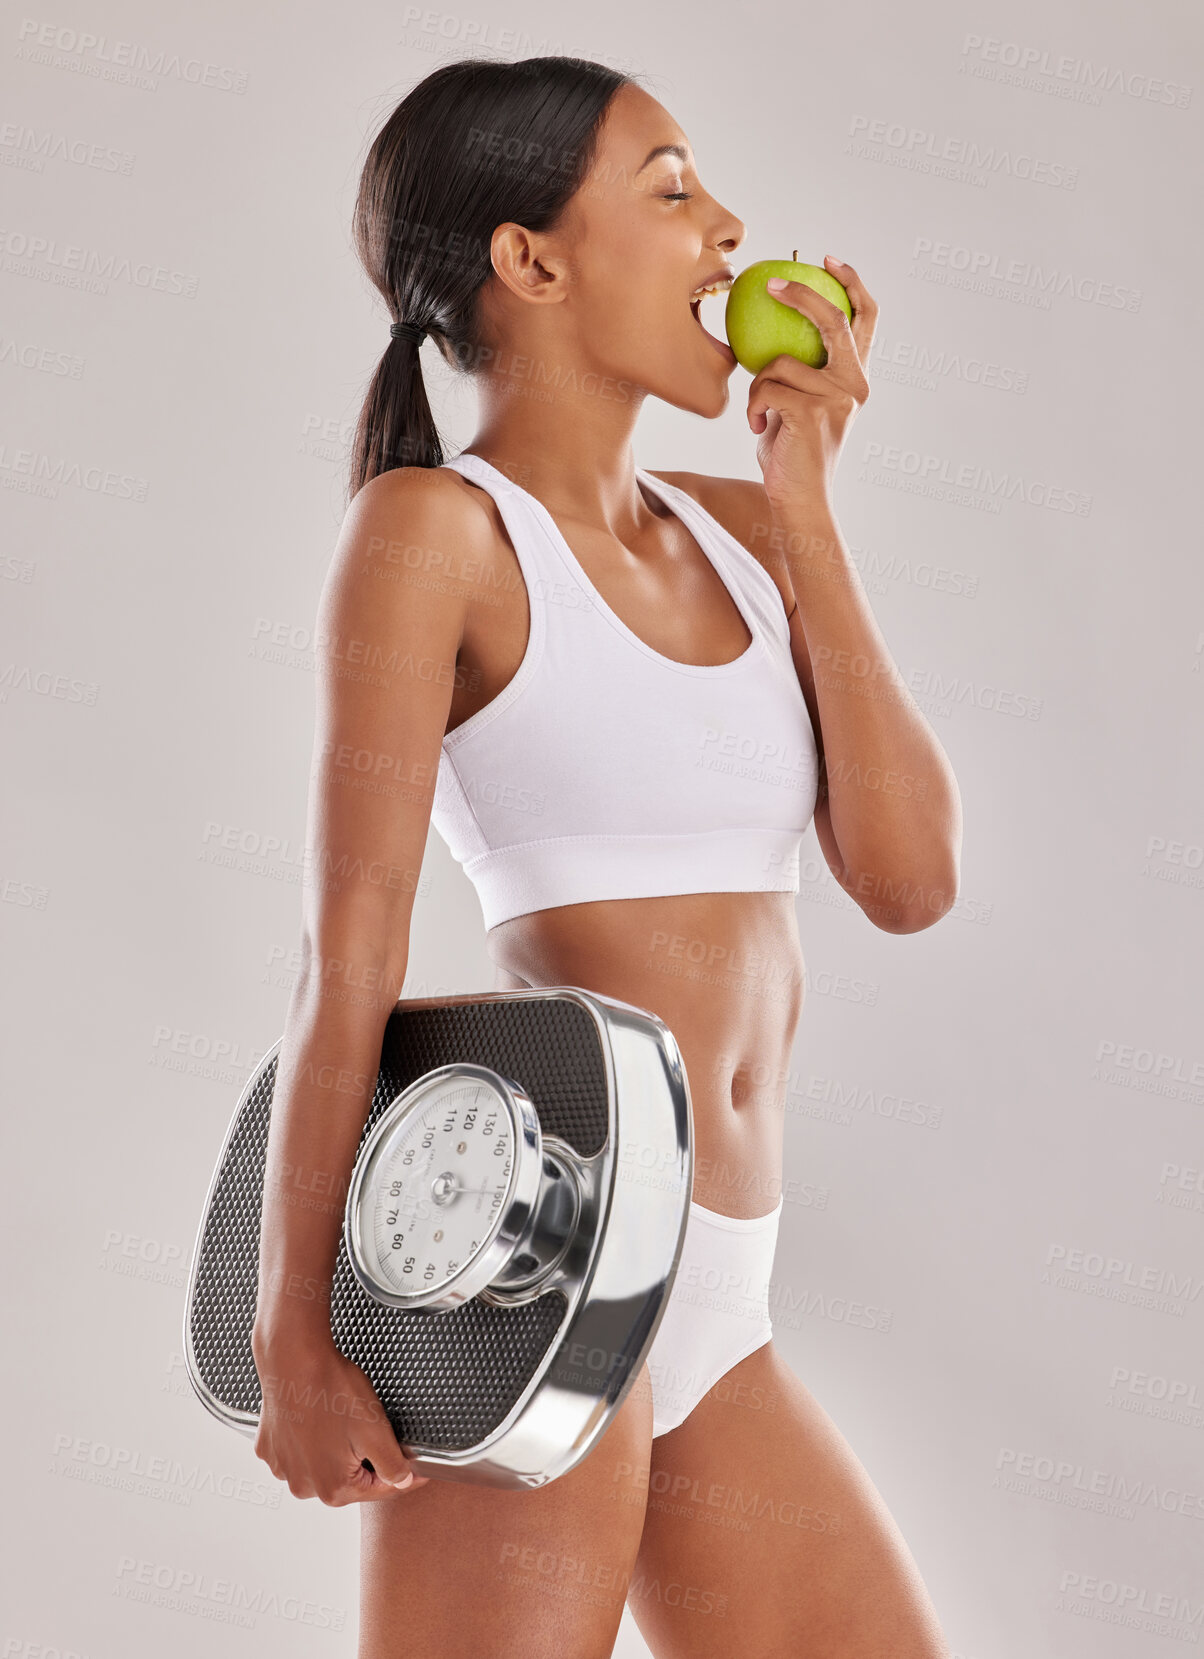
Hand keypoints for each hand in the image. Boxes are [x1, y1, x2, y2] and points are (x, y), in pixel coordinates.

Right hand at [251, 1322, 431, 1505]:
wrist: (293, 1358)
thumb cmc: (331, 1389)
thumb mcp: (375, 1430)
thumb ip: (393, 1465)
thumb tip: (402, 1481)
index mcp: (333, 1488)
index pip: (380, 1490)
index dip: (404, 1477)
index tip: (419, 1471)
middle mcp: (304, 1485)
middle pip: (351, 1480)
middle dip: (367, 1461)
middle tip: (373, 1430)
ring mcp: (284, 1468)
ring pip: (325, 1466)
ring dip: (339, 1451)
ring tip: (343, 1420)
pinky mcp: (272, 1449)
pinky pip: (301, 1452)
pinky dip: (313, 1441)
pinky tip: (319, 1419)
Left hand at [746, 255, 877, 510]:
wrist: (799, 501)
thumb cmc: (791, 455)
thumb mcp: (797, 405)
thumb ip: (796, 373)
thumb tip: (767, 335)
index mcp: (856, 379)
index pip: (865, 319)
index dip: (851, 283)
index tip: (827, 261)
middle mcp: (855, 384)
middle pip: (833, 319)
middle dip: (802, 293)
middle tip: (771, 284)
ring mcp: (837, 397)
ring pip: (780, 362)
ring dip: (758, 385)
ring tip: (760, 415)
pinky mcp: (813, 411)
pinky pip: (766, 387)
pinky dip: (753, 406)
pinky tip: (757, 428)